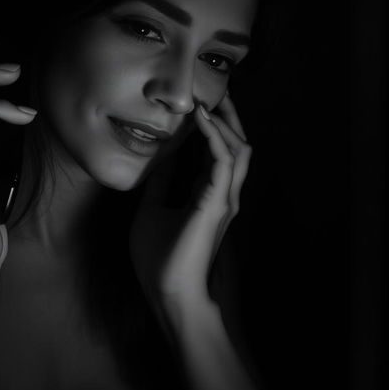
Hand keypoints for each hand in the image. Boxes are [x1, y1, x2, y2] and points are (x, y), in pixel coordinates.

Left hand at [129, 91, 251, 307]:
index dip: (208, 129)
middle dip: (227, 119)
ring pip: (237, 149)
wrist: (169, 294)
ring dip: (225, 122)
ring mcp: (225, 198)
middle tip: (216, 94)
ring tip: (209, 99)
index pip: (215, 154)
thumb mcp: (151, 211)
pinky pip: (224, 160)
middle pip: (235, 147)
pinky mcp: (219, 202)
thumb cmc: (160, 260)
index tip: (196, 107)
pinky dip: (214, 136)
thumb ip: (159, 185)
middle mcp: (222, 194)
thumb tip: (157, 161)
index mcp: (207, 196)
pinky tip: (199, 119)